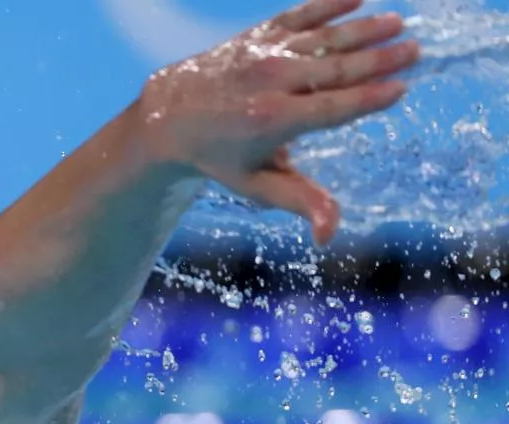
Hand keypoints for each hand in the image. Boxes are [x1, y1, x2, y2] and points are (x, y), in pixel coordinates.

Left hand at [137, 0, 419, 245]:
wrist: (170, 116)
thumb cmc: (221, 156)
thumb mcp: (256, 185)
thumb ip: (299, 202)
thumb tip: (328, 238)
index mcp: (274, 121)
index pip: (333, 108)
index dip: (369, 98)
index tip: (402, 88)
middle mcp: (271, 82)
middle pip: (336, 69)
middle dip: (378, 58)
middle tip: (415, 51)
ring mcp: (265, 54)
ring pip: (323, 39)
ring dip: (363, 29)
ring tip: (397, 23)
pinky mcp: (258, 35)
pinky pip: (299, 15)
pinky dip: (327, 4)